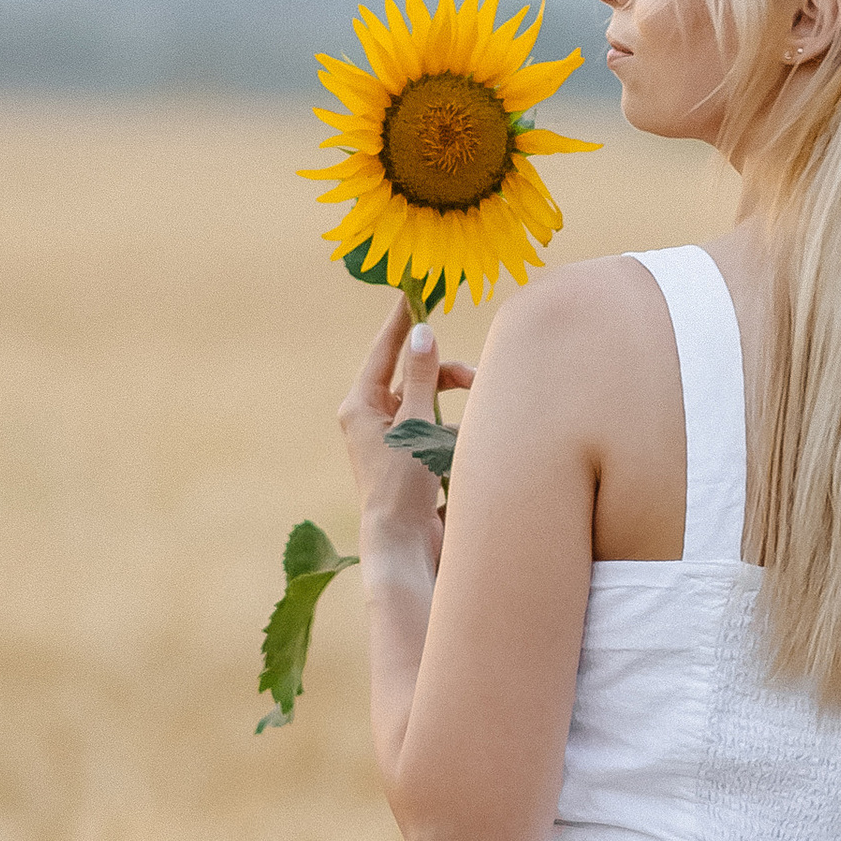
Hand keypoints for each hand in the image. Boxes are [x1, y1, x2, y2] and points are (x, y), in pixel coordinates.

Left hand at [338, 297, 476, 575]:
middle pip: (413, 377)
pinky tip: (469, 446)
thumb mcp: (413, 423)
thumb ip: (423, 377)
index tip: (415, 294)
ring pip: (428, 403)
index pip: (385, 351)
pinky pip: (435, 429)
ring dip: (454, 404)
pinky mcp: (409, 461)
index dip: (403, 323)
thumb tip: (422, 333)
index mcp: (360, 405)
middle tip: (478, 378)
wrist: (402, 546)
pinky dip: (454, 430)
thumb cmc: (400, 486)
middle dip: (446, 374)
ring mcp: (391, 441)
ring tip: (480, 415)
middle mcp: (371, 420)